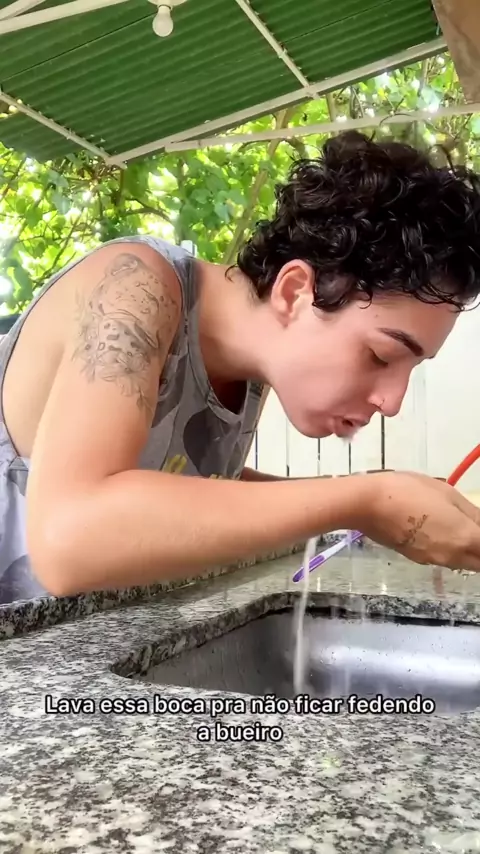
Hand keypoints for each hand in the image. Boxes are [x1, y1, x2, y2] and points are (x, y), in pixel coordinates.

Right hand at [356, 471, 479, 570]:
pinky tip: (439, 532)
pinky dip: (450, 550)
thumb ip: (470, 512)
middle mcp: (453, 556)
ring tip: (461, 530)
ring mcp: (433, 560)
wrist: (367, 505)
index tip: (478, 526)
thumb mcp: (445, 492)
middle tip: (474, 532)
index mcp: (464, 537)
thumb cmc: (408, 491)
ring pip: (463, 563)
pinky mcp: (417, 559)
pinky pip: (444, 559)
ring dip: (469, 553)